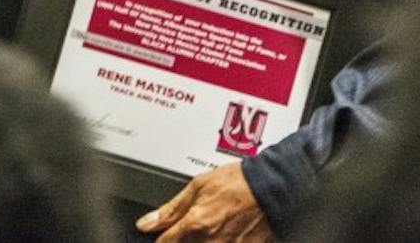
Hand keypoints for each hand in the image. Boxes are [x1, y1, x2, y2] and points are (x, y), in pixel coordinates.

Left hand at [135, 162, 274, 241]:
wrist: (273, 187)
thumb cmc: (239, 183)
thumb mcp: (198, 186)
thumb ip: (171, 209)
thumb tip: (146, 223)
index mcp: (196, 224)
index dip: (162, 239)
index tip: (163, 236)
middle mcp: (210, 242)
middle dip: (184, 239)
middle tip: (199, 223)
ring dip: (203, 239)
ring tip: (214, 224)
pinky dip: (220, 240)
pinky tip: (225, 231)